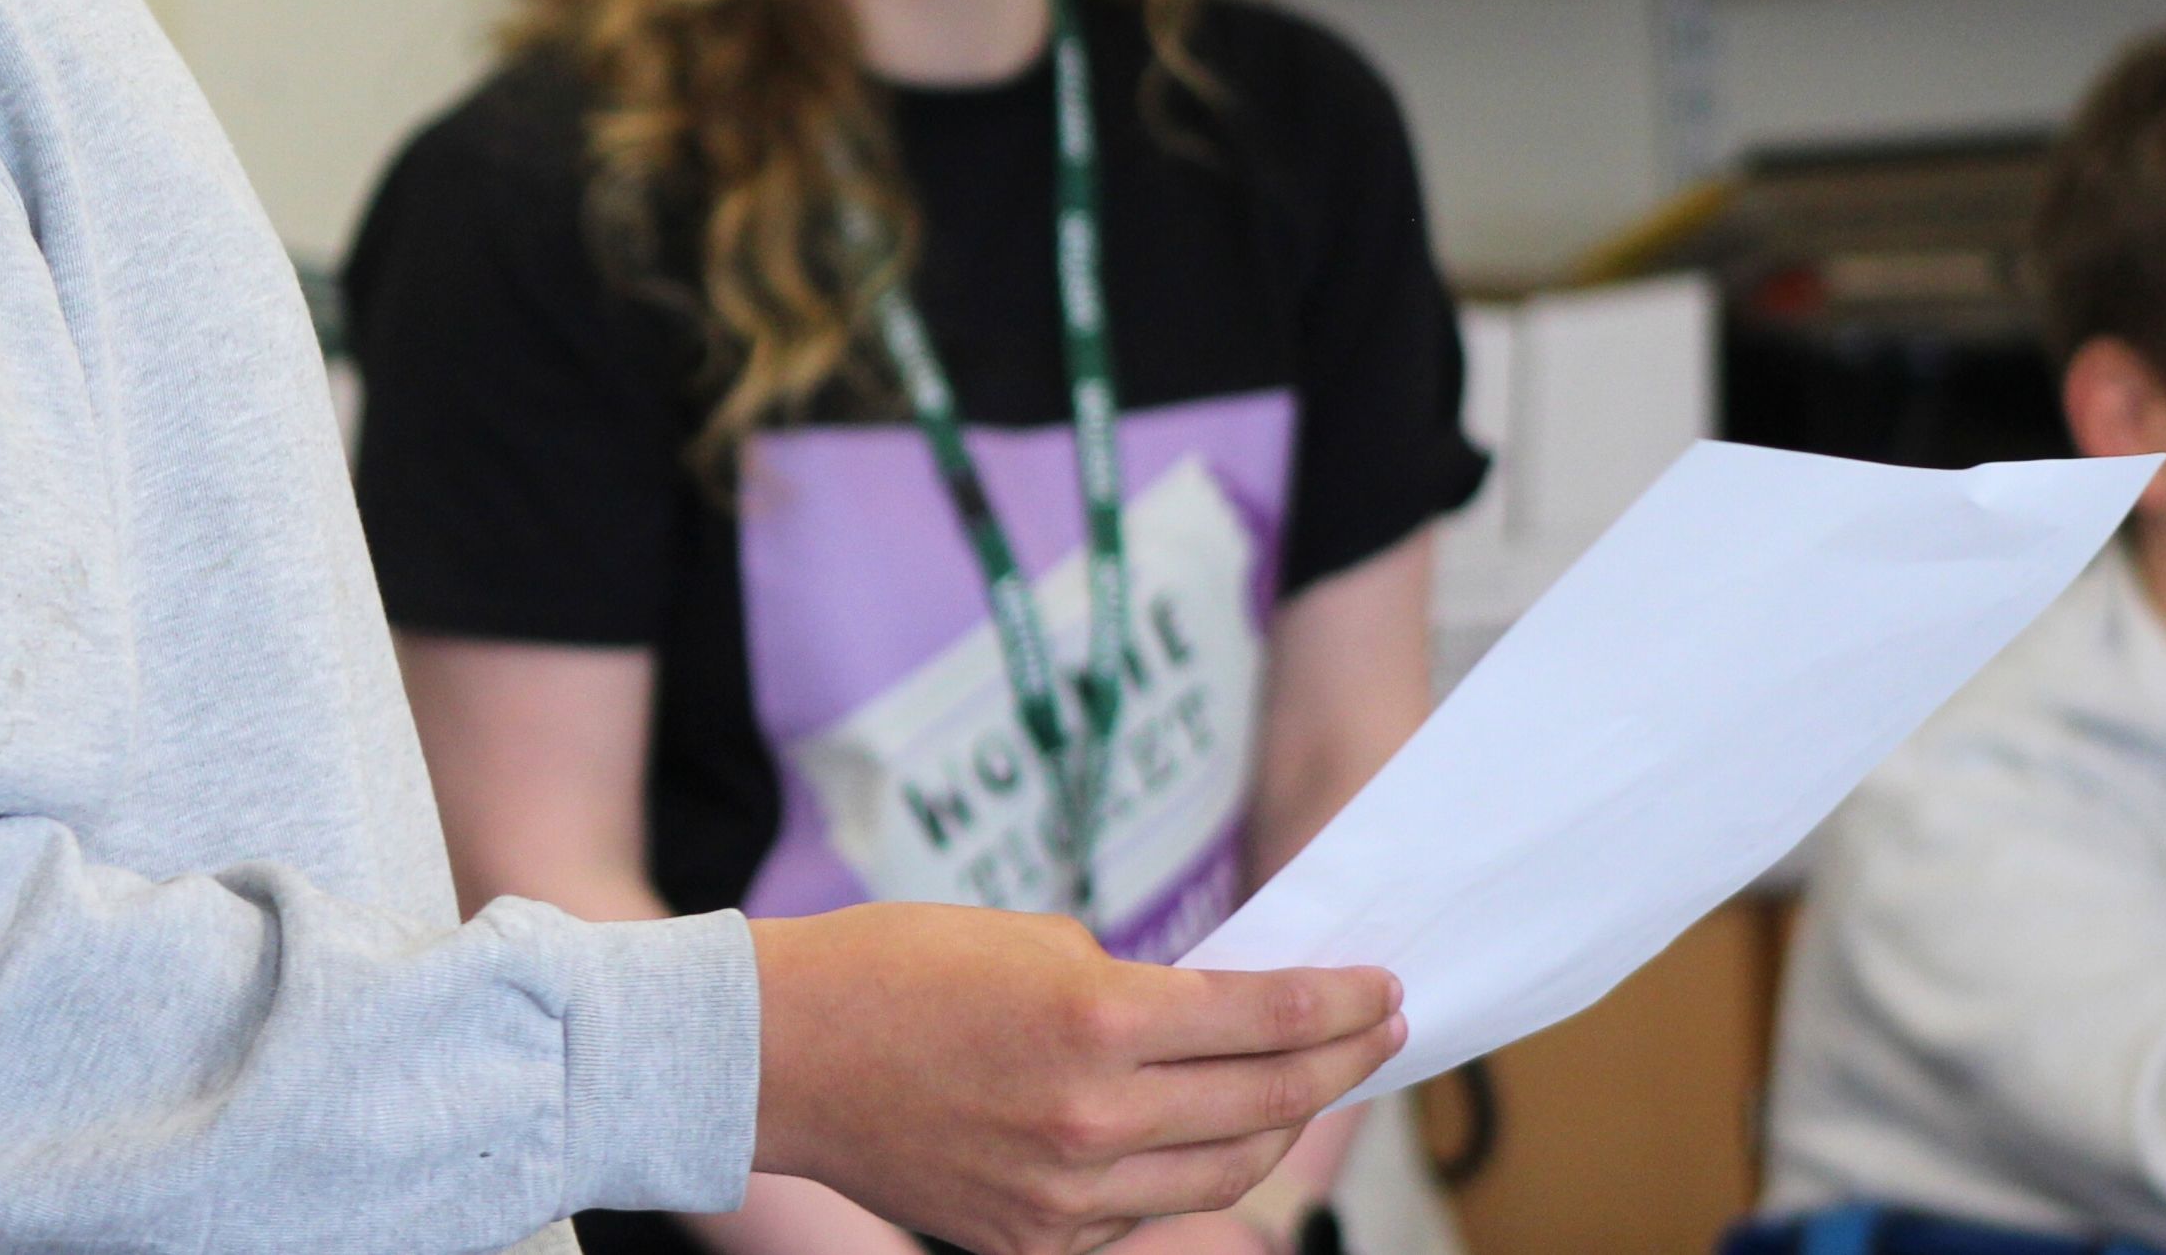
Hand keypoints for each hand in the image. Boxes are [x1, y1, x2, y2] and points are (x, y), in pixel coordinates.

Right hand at [748, 902, 1401, 1254]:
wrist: (781, 1054)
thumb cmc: (895, 970)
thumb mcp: (1033, 940)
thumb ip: (1133, 984)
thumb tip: (1212, 1015)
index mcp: (1097, 1018)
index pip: (1266, 1019)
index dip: (1341, 1004)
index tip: (1384, 990)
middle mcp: (1094, 1117)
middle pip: (1264, 1103)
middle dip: (1337, 1065)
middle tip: (1378, 1035)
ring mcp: (1067, 1194)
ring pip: (1222, 1176)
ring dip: (1276, 1128)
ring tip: (1308, 1089)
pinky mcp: (1036, 1242)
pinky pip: (1143, 1214)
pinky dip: (1182, 1174)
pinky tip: (1199, 1136)